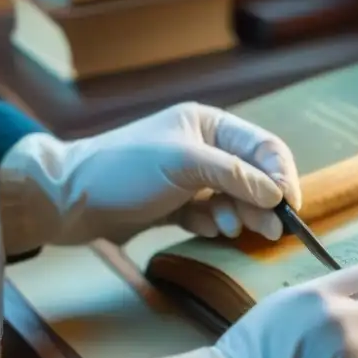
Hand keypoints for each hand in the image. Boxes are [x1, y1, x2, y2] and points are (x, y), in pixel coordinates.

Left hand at [0, 102, 300, 252]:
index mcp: (209, 125)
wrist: (68, 200)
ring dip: (239, 216)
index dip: (282, 176)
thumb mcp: (184, 164)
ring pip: (236, 199)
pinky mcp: (176, 204)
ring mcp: (190, 177)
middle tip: (271, 231)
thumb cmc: (123, 170)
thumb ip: (235, 175)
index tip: (289, 207)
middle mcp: (204, 147)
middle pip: (255, 176)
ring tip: (229, 229)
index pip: (264, 148)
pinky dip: (214, 223)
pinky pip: (212, 214)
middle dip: (264, 203)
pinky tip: (205, 229)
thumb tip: (277, 194)